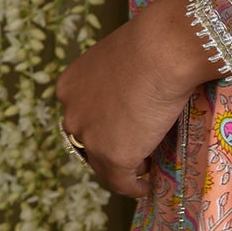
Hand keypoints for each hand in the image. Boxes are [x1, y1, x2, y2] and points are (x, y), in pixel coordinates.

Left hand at [56, 0, 211, 197]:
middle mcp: (72, 115)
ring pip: (103, 166)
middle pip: (86, 143)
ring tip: (141, 170)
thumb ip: (117, 79)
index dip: (100, 126)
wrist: (162, 51)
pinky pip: (122, 182)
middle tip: (132, 151)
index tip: (119, 130)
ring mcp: (91, 138)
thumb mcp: (121, 59)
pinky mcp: (113, 157)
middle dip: (107, 148)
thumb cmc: (150, 43)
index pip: (81, 116)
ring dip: (121, 170)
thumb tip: (136, 89)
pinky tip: (145, 186)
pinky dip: (133, 187)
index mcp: (69, 87)